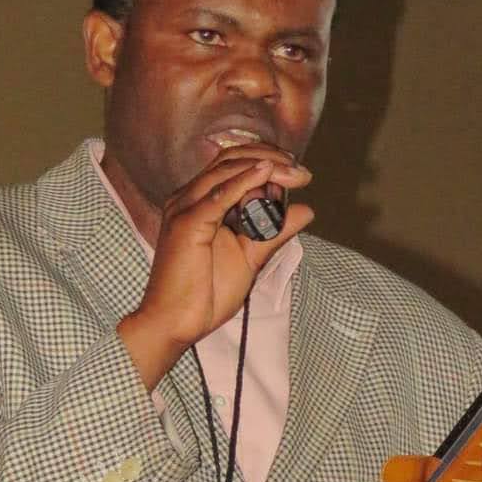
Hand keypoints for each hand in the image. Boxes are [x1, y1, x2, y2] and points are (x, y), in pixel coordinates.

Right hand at [117, 145, 312, 388]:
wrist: (175, 323)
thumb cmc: (205, 294)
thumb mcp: (251, 256)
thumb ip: (276, 232)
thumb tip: (307, 210)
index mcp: (199, 201)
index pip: (233, 164)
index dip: (269, 161)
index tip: (300, 174)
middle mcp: (188, 198)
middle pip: (231, 158)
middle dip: (271, 158)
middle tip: (303, 172)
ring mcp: (184, 208)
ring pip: (227, 170)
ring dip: (265, 167)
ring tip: (294, 173)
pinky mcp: (186, 223)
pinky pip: (219, 195)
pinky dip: (245, 181)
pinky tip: (268, 173)